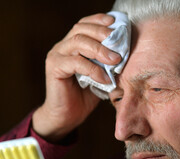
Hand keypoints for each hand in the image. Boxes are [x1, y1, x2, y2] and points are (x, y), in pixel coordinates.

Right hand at [33, 13, 121, 141]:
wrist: (66, 117)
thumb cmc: (83, 96)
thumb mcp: (99, 75)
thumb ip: (107, 63)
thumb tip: (126, 52)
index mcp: (71, 46)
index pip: (84, 25)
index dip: (98, 21)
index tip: (115, 24)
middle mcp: (61, 47)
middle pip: (81, 29)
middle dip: (102, 34)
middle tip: (119, 45)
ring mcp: (56, 56)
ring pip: (78, 42)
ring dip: (100, 50)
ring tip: (115, 61)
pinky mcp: (54, 68)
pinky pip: (75, 62)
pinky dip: (93, 69)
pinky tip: (104, 78)